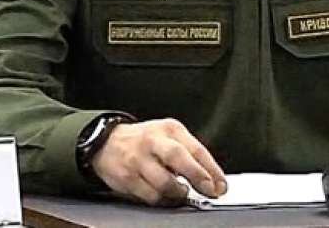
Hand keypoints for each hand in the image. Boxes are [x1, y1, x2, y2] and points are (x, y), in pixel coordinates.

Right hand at [91, 117, 227, 205]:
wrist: (108, 142)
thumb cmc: (146, 141)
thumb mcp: (169, 136)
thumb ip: (190, 154)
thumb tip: (213, 180)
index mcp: (170, 129)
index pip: (196, 148)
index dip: (212, 170)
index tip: (221, 185)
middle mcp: (154, 141)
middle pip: (179, 158)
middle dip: (197, 177)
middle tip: (209, 191)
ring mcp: (138, 159)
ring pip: (165, 183)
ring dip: (178, 193)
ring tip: (181, 192)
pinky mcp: (127, 177)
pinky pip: (150, 196)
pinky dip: (162, 200)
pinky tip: (165, 196)